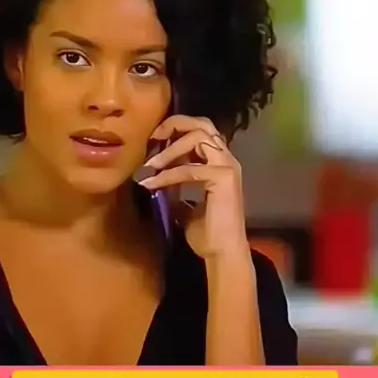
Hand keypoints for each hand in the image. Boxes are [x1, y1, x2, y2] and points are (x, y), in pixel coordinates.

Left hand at [140, 115, 249, 260]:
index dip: (175, 130)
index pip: (200, 131)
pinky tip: (152, 183)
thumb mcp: (184, 205)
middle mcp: (226, 160)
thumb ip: (176, 188)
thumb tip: (154, 179)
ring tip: (150, 164)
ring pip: (199, 137)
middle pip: (203, 124)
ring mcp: (228, 167)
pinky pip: (191, 169)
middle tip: (153, 137)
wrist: (222, 253)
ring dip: (170, 148)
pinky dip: (168, 174)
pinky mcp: (224, 179)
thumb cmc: (207, 233)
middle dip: (175, 124)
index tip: (153, 142)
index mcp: (219, 163)